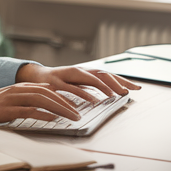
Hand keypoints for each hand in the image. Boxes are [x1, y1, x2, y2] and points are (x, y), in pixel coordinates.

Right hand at [0, 83, 82, 123]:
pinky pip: (30, 111)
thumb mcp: (14, 95)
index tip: (76, 106)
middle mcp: (21, 89)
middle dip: (66, 104)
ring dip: (59, 109)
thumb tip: (48, 93)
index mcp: (23, 86)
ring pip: (42, 101)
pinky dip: (43, 114)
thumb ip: (30, 93)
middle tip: (78, 113)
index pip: (49, 89)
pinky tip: (53, 119)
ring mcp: (15, 99)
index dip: (64, 97)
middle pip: (49, 94)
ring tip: (71, 117)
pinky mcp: (10, 109)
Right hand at [15, 63, 141, 103]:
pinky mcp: (55, 82)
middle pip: (101, 73)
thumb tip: (106, 92)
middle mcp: (78, 71)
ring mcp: (66, 74)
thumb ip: (88, 87)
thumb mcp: (75, 84)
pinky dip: (83, 93)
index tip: (137, 87)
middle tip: (128, 91)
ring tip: (114, 95)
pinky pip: (71, 88)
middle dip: (116, 81)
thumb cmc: (56, 82)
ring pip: (88, 78)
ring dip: (102, 86)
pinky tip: (92, 100)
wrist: (33, 76)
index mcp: (84, 72)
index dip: (122, 80)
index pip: (107, 74)